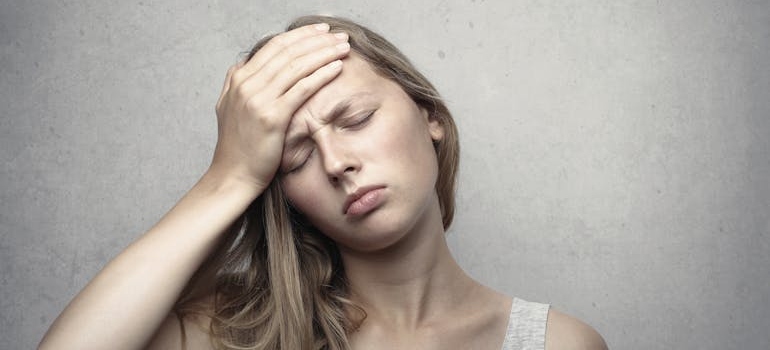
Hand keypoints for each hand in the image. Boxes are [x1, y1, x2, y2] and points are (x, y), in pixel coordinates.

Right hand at [209, 23, 349, 191]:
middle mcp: (247, 84)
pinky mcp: (272, 116)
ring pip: (297, 66)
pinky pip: (302, 88)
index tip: (321, 31)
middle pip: (288, 52)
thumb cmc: (238, 146)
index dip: (301, 35)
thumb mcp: (228, 108)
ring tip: (343, 47)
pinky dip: (321, 74)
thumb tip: (243, 65)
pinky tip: (337, 67)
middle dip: (317, 40)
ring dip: (324, 53)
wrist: (234, 175)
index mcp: (239, 78)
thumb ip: (234, 83)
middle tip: (339, 36)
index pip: (275, 46)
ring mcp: (258, 99)